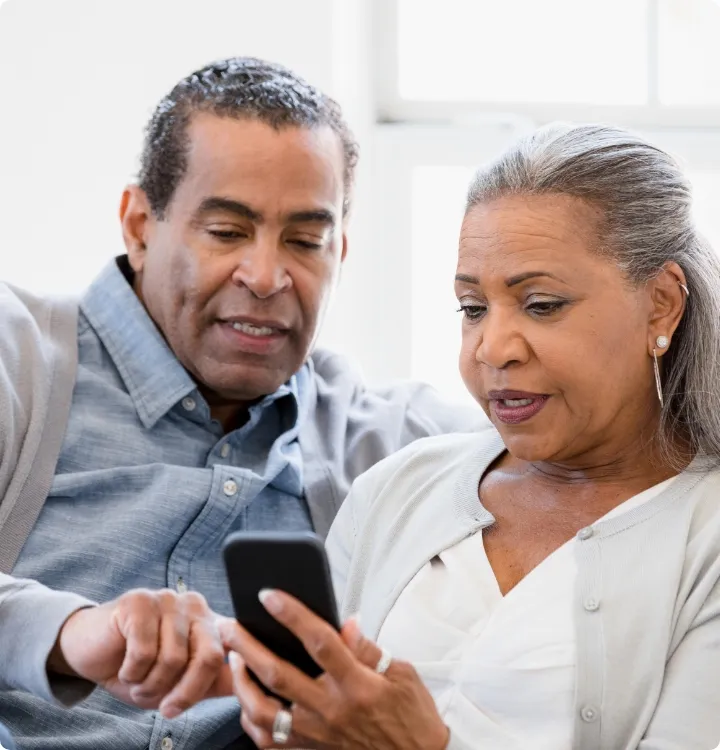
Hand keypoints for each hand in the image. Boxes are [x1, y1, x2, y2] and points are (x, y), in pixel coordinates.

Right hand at [48, 588, 232, 716]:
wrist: (87, 651)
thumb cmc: (137, 667)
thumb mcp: (179, 682)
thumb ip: (214, 681)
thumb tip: (251, 689)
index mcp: (209, 622)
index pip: (227, 658)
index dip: (204, 689)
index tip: (176, 707)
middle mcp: (194, 605)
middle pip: (208, 656)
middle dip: (184, 692)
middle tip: (161, 706)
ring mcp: (168, 599)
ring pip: (173, 658)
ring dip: (149, 685)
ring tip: (136, 681)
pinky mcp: (139, 601)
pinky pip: (144, 651)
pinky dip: (131, 672)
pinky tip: (123, 667)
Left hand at [219, 590, 448, 749]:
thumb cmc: (412, 716)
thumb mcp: (401, 674)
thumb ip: (368, 648)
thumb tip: (346, 621)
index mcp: (358, 685)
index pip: (320, 642)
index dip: (292, 616)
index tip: (270, 596)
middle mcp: (333, 711)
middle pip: (279, 675)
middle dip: (248, 646)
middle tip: (229, 625)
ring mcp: (318, 735)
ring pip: (264, 711)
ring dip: (241, 683)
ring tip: (233, 659)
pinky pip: (270, 740)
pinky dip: (251, 719)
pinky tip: (246, 698)